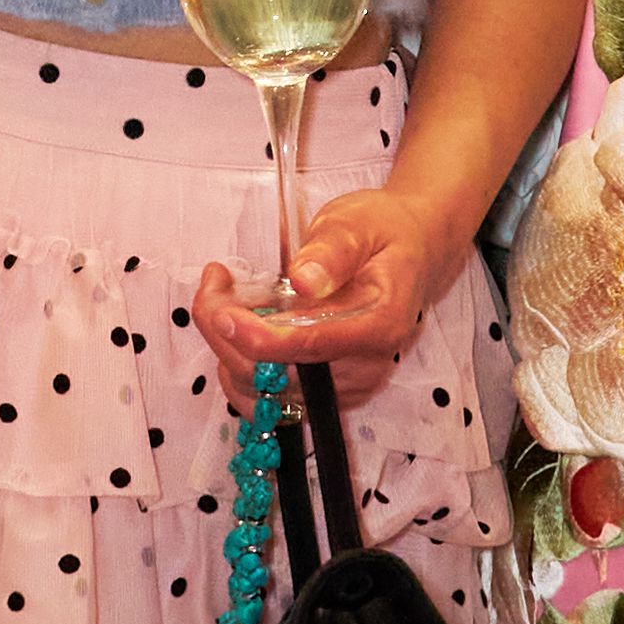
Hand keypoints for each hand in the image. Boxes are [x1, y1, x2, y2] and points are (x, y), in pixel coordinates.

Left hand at [199, 177, 467, 388]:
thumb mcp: (358, 224)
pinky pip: (266, 400)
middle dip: (229, 333)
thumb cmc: (382, 234)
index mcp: (379, 326)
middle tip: (215, 280)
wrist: (408, 253)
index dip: (259, 338)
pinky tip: (232, 329)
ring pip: (263, 391)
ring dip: (225, 347)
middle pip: (279, 376)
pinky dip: (237, 368)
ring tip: (222, 293)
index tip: (222, 310)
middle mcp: (363, 368)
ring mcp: (342, 387)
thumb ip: (332, 250)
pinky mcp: (322, 392)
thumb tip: (304, 281)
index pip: (313, 348)